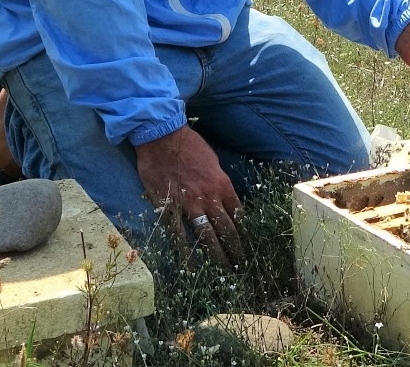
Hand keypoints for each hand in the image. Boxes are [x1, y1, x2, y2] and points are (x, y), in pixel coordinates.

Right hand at [134, 125, 244, 266]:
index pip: (238, 214)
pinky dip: (185, 251)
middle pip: (227, 228)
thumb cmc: (189, 145)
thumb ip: (219, 181)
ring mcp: (190, 204)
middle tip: (242, 266)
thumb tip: (223, 195)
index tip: (247, 244)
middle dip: (235, 249)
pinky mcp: (170, 207)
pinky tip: (190, 266)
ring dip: (217, 254)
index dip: (243, 231)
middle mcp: (210, 197)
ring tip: (224, 271)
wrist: (162, 137)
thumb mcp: (213, 160)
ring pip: (207, 235)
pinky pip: (178, 233)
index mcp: (223, 185)